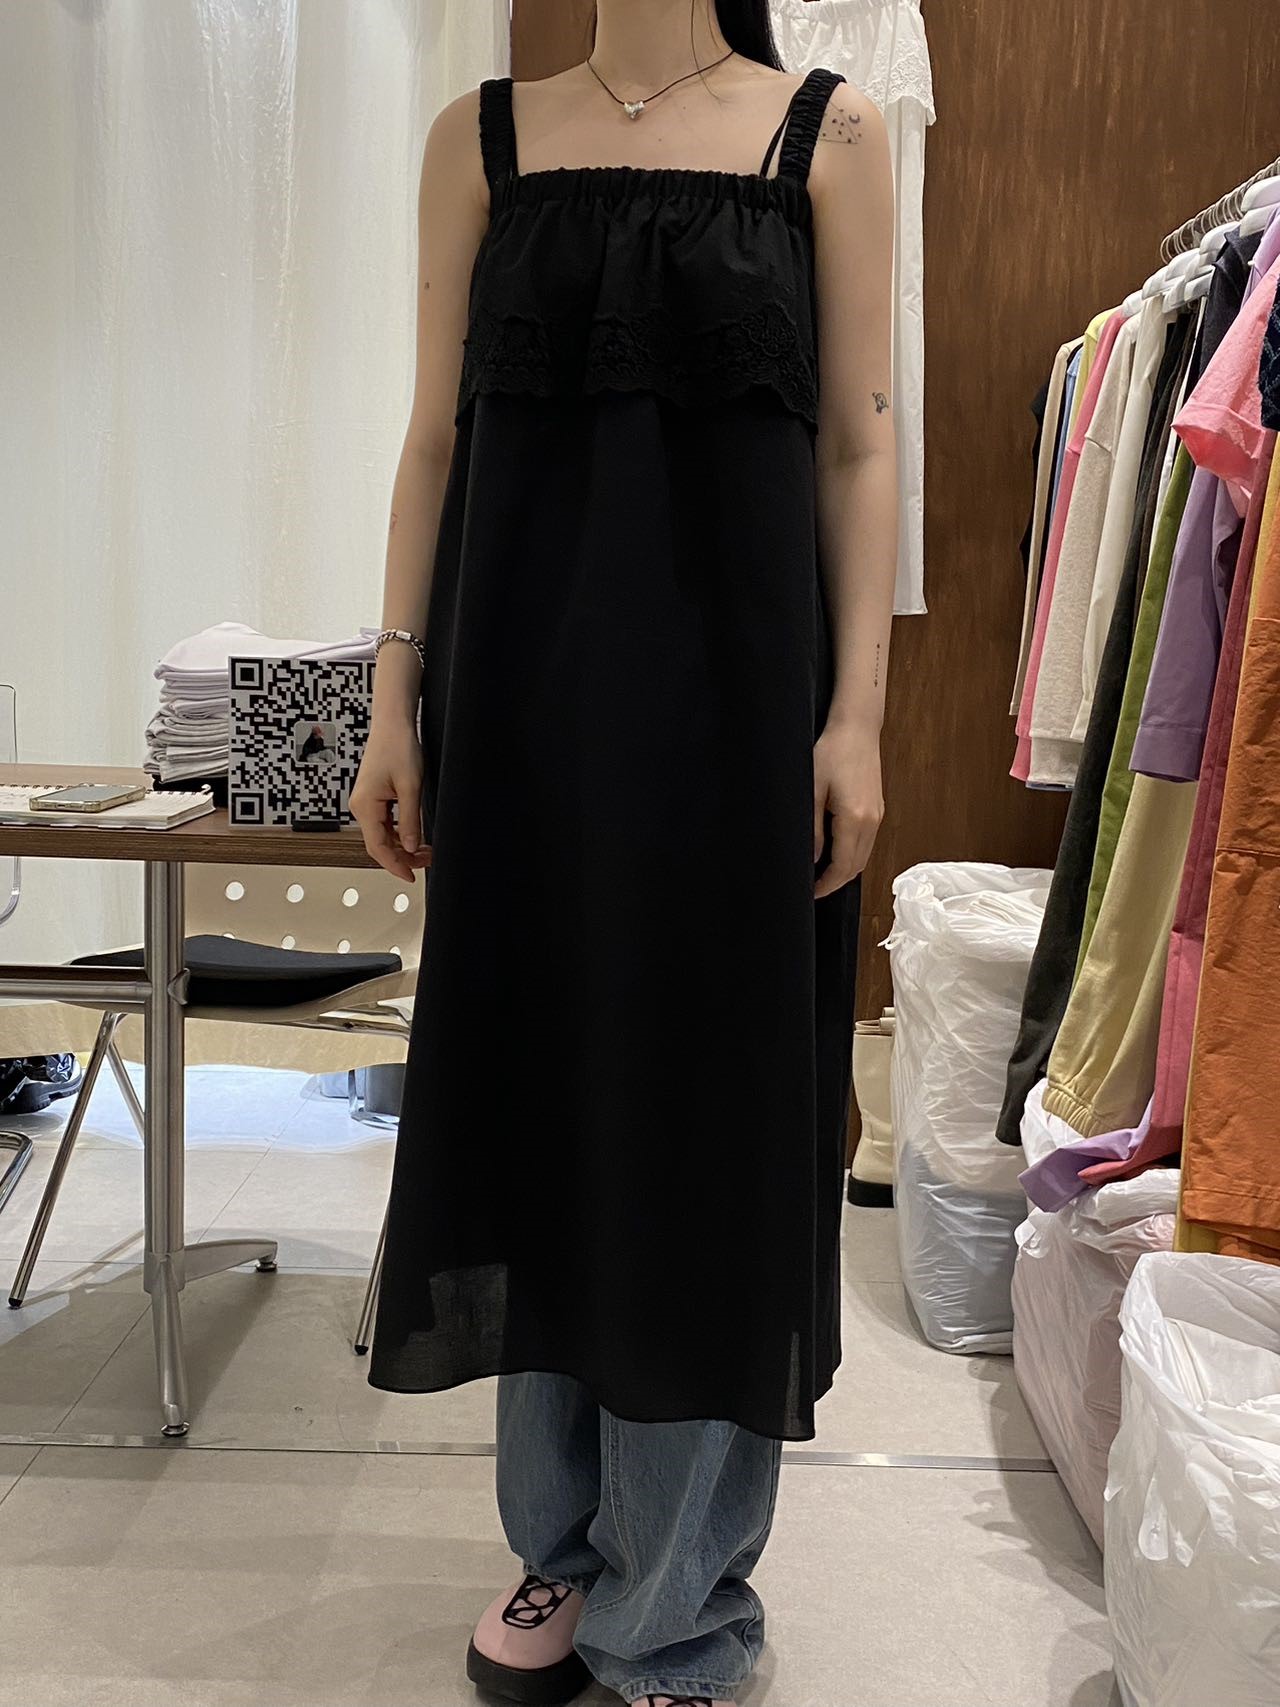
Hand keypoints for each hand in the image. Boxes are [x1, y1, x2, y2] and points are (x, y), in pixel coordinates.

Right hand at [350, 715, 429, 881]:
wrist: (392, 724)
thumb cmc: (399, 748)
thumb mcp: (410, 787)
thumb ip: (410, 820)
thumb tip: (410, 846)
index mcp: (365, 806)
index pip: (378, 847)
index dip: (395, 865)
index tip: (411, 876)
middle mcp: (361, 806)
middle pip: (380, 844)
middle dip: (403, 856)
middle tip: (428, 860)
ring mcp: (365, 802)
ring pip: (383, 835)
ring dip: (403, 845)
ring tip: (426, 849)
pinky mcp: (373, 797)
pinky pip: (384, 823)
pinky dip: (400, 832)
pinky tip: (416, 835)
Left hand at [813, 720, 882, 898]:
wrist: (856, 729)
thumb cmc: (832, 752)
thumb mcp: (813, 791)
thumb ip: (813, 829)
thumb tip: (812, 858)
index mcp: (855, 819)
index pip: (843, 866)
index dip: (826, 885)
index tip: (810, 893)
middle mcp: (872, 821)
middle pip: (857, 867)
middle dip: (835, 882)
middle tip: (813, 888)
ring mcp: (878, 816)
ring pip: (864, 857)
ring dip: (844, 870)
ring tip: (821, 875)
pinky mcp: (877, 810)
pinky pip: (867, 843)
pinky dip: (852, 855)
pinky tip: (836, 853)